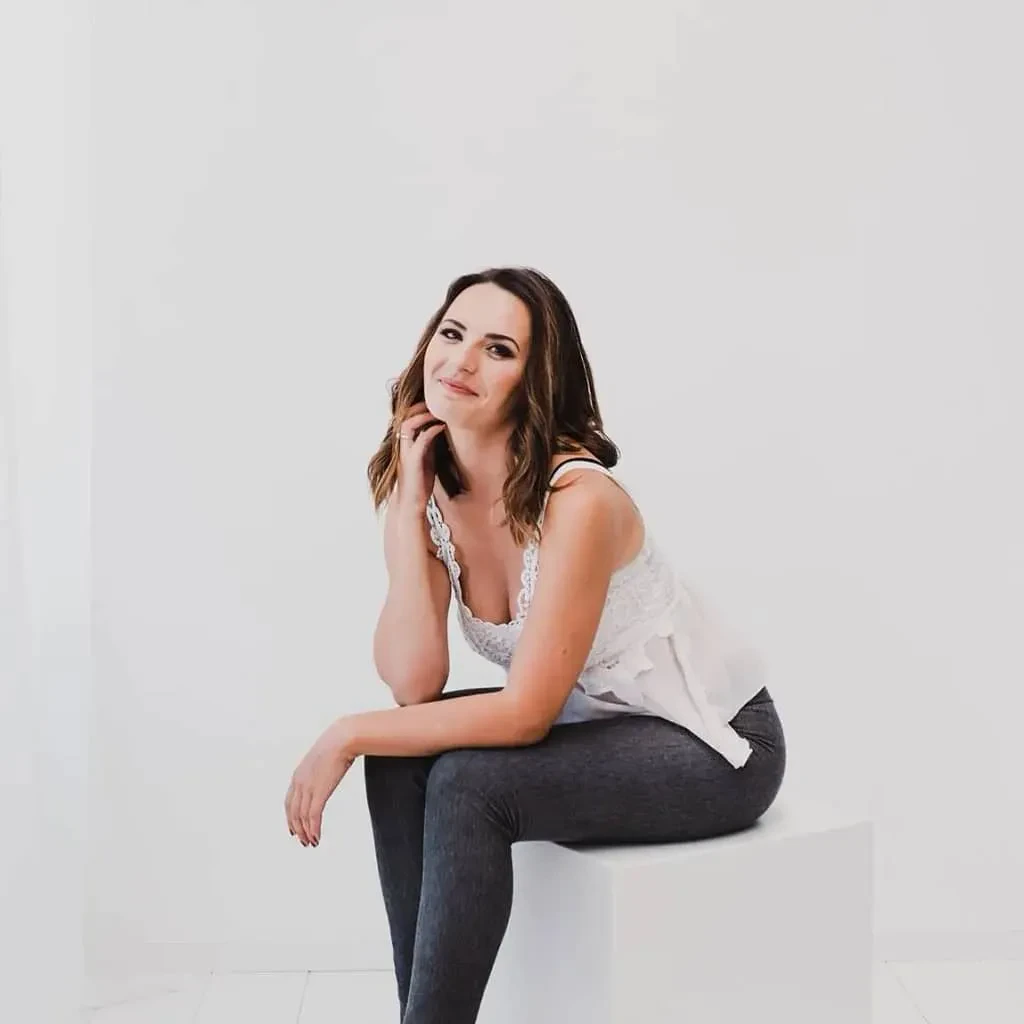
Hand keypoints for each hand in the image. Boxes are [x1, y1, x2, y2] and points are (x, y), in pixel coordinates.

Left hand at [284, 718, 356, 846]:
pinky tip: (317, 837)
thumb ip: (320, 769)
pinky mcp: (319, 792)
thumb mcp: (322, 759)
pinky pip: (313, 817)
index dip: (290, 818)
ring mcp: (308, 788)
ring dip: (306, 833)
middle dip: (298, 829)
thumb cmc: (337, 745)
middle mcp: (299, 783)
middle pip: (293, 813)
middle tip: (304, 841)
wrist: (342, 739)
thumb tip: (328, 770)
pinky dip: (314, 829)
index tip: (294, 830)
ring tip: (312, 843)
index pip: (289, 803)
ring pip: (302, 818)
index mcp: (298, 775)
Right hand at [394, 401, 445, 507]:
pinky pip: (421, 440)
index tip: (433, 404)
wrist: (411, 503)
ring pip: (408, 424)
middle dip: (419, 407)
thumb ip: (430, 445)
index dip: (417, 408)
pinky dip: (431, 430)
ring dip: (423, 415)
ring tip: (437, 412)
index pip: (406, 418)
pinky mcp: (413, 461)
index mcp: (405, 444)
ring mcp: (406, 452)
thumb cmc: (419, 483)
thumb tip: (441, 432)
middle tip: (435, 403)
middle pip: (404, 416)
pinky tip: (441, 427)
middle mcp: (402, 446)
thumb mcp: (426, 459)